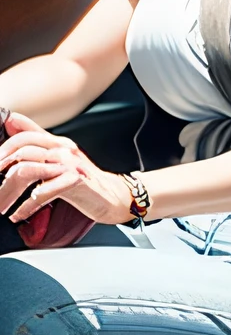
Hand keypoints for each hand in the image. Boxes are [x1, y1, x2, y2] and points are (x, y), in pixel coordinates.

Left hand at [0, 111, 132, 225]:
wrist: (114, 196)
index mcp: (58, 142)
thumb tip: (12, 121)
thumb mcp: (62, 155)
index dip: (5, 146)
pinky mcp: (75, 184)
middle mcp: (63, 150)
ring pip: (28, 171)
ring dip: (8, 190)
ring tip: (2, 204)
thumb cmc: (85, 178)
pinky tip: (19, 214)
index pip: (25, 135)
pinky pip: (43, 193)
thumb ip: (38, 138)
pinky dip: (27, 206)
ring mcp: (69, 166)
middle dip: (2, 165)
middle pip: (24, 150)